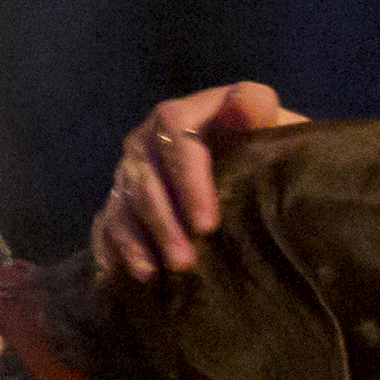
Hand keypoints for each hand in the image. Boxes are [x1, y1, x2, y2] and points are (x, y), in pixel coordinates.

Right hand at [90, 82, 309, 285]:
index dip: (187, 181)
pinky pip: (106, 219)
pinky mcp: (122, 196)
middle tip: (184, 261)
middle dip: (162, 222)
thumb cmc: (268, 148)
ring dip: (136, 238)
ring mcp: (133, 167)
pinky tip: (120, 272)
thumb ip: (259, 111)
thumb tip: (243, 106)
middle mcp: (151, 136)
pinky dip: (111, 245)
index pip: (177, 138)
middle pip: (146, 176)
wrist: (255, 163)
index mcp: (186, 115)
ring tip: (154, 272)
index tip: (207, 225)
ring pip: (124, 201)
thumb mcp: (273, 126)